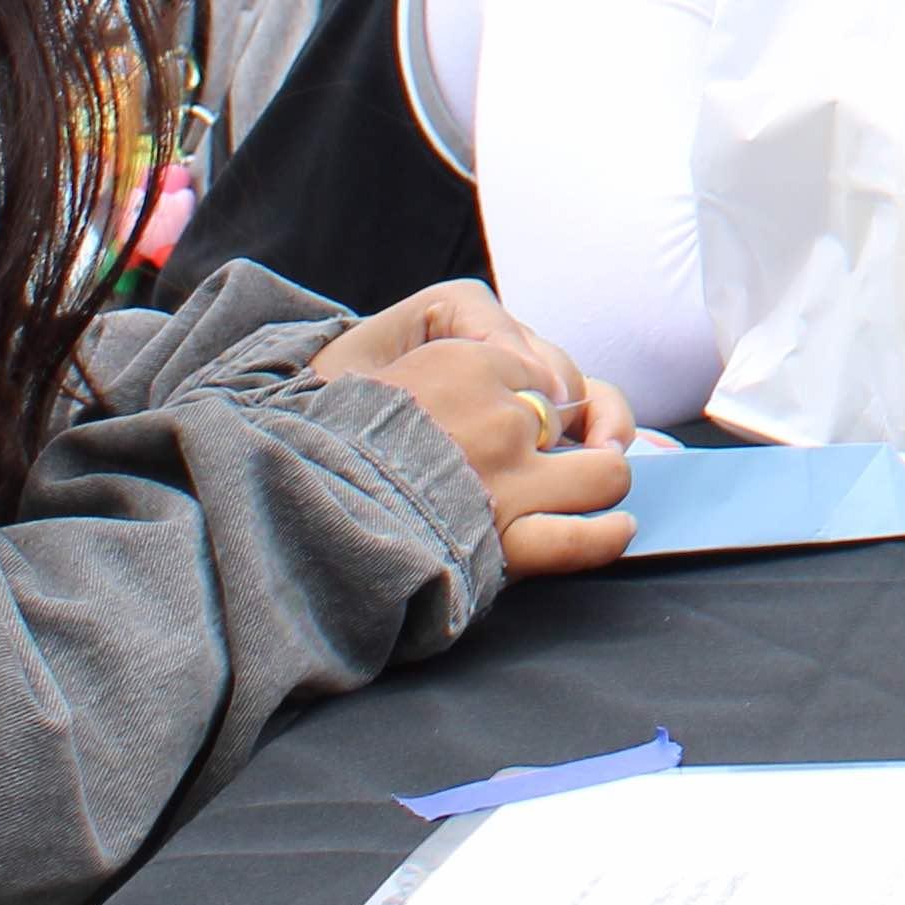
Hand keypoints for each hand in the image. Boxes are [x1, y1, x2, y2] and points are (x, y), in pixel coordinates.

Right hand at [320, 286, 637, 579]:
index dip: (528, 394)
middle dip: (576, 431)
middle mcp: (499, 417)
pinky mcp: (504, 542)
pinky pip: (581, 540)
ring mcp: (509, 482)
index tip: (506, 415)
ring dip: (601, 479)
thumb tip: (529, 391)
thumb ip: (452, 362)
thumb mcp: (380, 363)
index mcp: (463, 365)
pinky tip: (614, 528)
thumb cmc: (327, 436)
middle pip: (578, 414)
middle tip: (557, 452)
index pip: (534, 370)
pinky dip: (605, 535)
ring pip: (603, 474)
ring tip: (592, 487)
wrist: (290, 504)